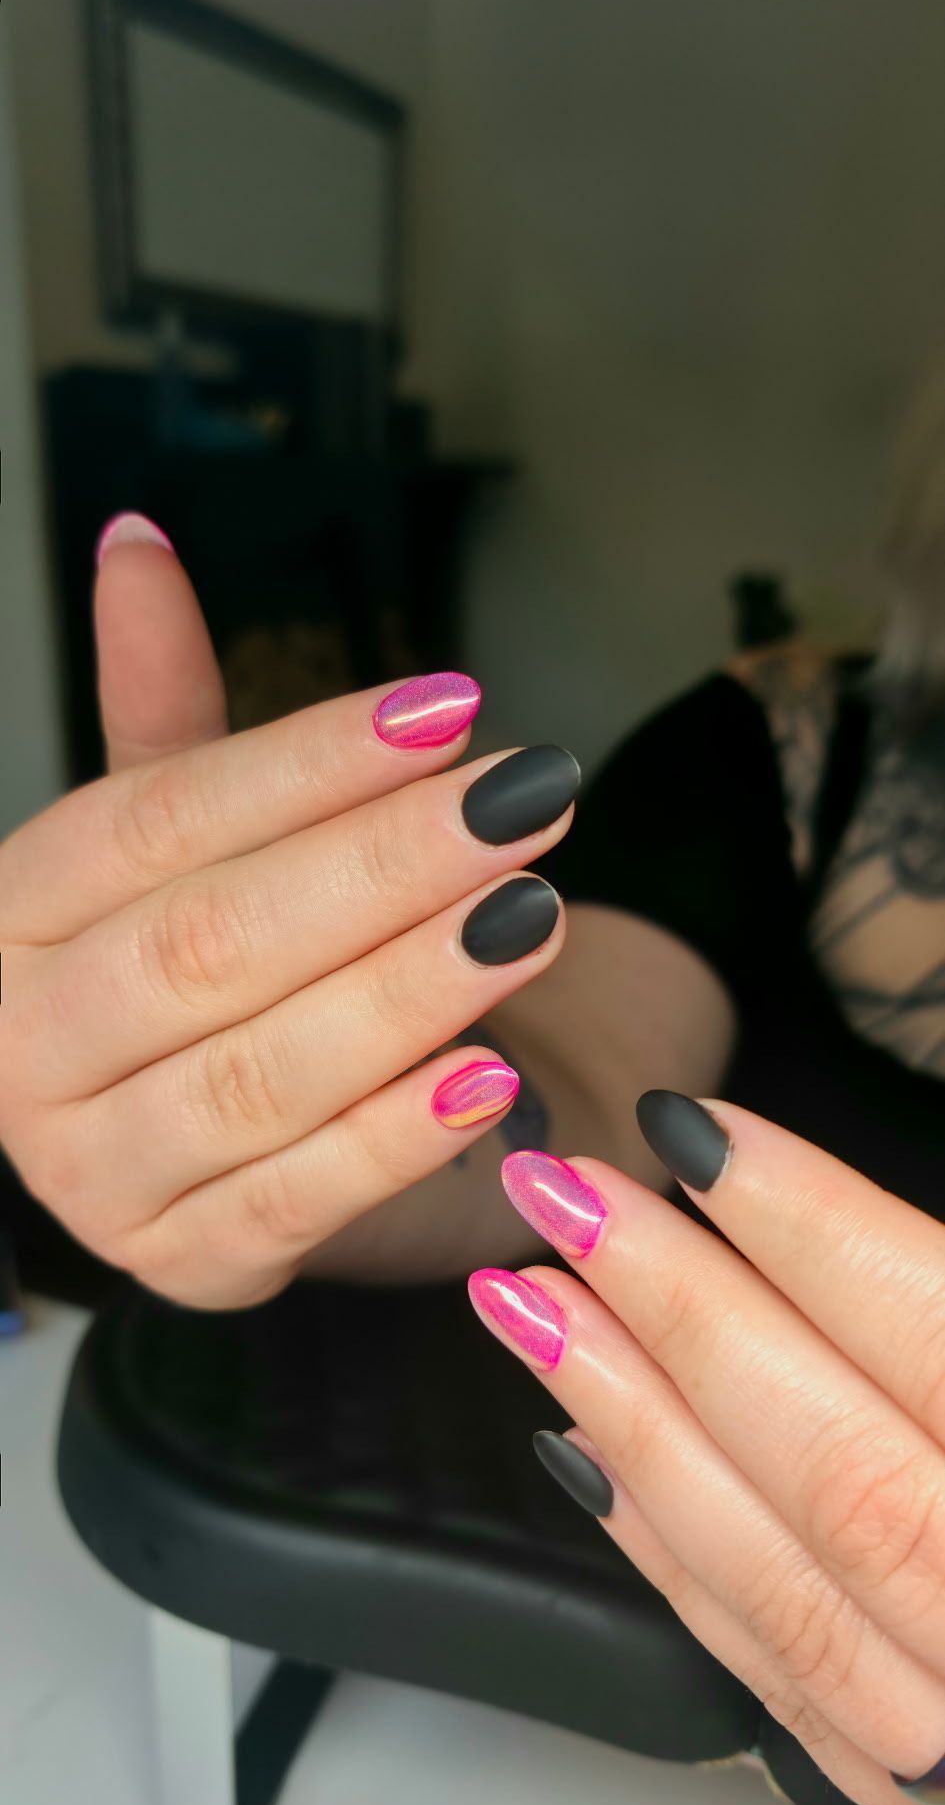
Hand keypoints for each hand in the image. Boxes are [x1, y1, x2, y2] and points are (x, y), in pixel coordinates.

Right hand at [0, 520, 576, 1306]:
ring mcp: (96, 1171)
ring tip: (533, 916)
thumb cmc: (190, 964)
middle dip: (383, 868)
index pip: (157, 820)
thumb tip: (137, 541)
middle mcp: (27, 1047)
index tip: (451, 709)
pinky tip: (492, 1074)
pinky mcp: (186, 1263)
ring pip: (259, 1074)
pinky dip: (397, 1138)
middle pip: (209, 943)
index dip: (308, 762)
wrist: (190, 1143)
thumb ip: (164, 710)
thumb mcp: (168, 842)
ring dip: (409, 993)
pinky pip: (299, 1201)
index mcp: (14, 918)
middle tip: (525, 804)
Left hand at [471, 1096, 944, 1804]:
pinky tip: (588, 1458)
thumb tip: (851, 1228)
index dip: (809, 1230)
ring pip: (788, 1575)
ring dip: (638, 1427)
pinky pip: (781, 1678)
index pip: (939, 1344)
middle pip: (839, 1461)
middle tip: (564, 1196)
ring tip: (532, 1306)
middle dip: (682, 1314)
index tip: (695, 1132)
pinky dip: (674, 1563)